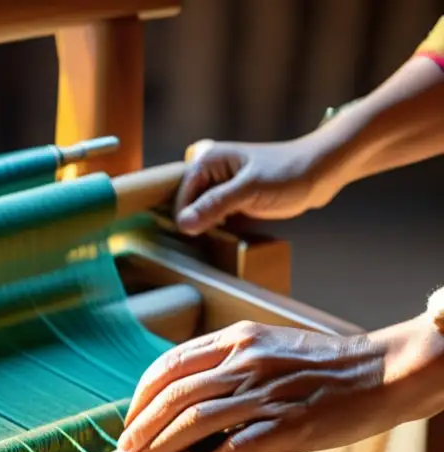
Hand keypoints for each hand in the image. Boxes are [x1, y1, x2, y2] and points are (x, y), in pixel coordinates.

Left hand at [117, 318, 443, 451]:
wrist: (382, 371)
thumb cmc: (320, 365)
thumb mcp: (266, 346)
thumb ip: (225, 364)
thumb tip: (182, 399)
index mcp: (237, 340)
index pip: (170, 365)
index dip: (142, 395)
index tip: (132, 417)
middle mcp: (246, 362)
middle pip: (175, 395)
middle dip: (143, 424)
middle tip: (128, 448)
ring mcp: (267, 394)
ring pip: (197, 421)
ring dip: (166, 446)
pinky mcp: (290, 425)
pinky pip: (238, 446)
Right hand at [174, 135, 340, 235]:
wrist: (322, 170)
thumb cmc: (288, 173)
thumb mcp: (249, 190)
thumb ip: (215, 205)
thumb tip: (183, 224)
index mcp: (207, 161)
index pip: (180, 196)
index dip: (185, 217)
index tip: (196, 236)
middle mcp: (210, 172)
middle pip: (187, 205)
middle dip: (194, 223)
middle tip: (209, 238)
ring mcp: (222, 186)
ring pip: (200, 213)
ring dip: (205, 227)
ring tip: (218, 237)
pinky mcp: (234, 198)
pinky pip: (215, 216)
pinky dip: (217, 228)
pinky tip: (226, 236)